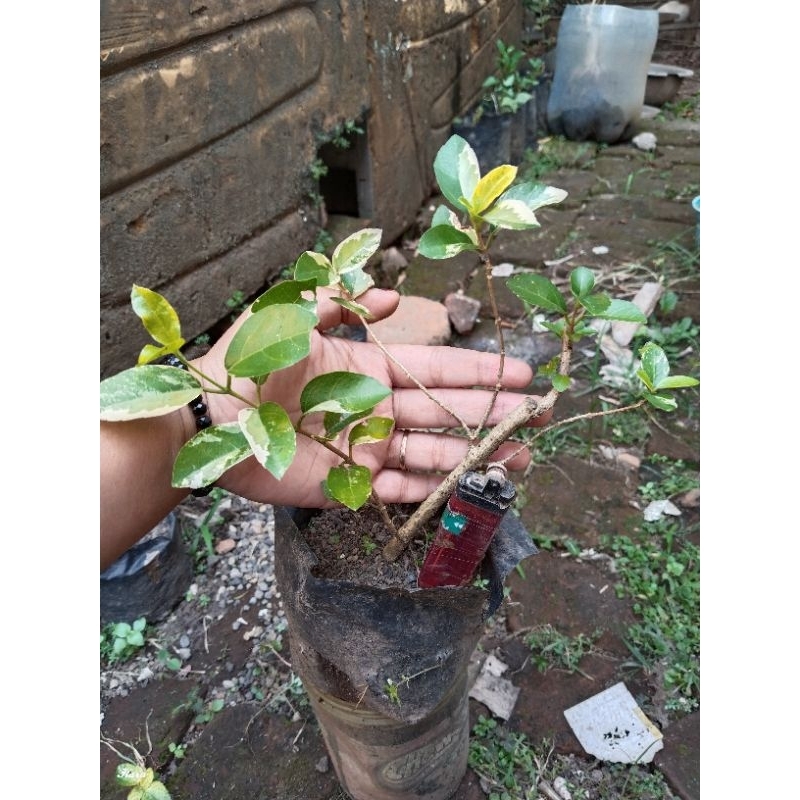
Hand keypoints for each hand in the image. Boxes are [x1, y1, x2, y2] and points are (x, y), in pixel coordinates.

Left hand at [195, 288, 551, 507]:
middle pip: (444, 415)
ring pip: (428, 454)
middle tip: (536, 422)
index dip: (476, 373)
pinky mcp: (344, 483)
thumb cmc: (249, 360)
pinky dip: (417, 489)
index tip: (519, 375)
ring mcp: (362, 447)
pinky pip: (391, 489)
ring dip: (470, 458)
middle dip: (490, 418)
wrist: (208, 415)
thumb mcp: (292, 312)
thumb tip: (392, 295)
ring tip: (516, 462)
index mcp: (368, 369)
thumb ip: (342, 299)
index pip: (435, 370)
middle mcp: (373, 408)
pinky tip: (448, 484)